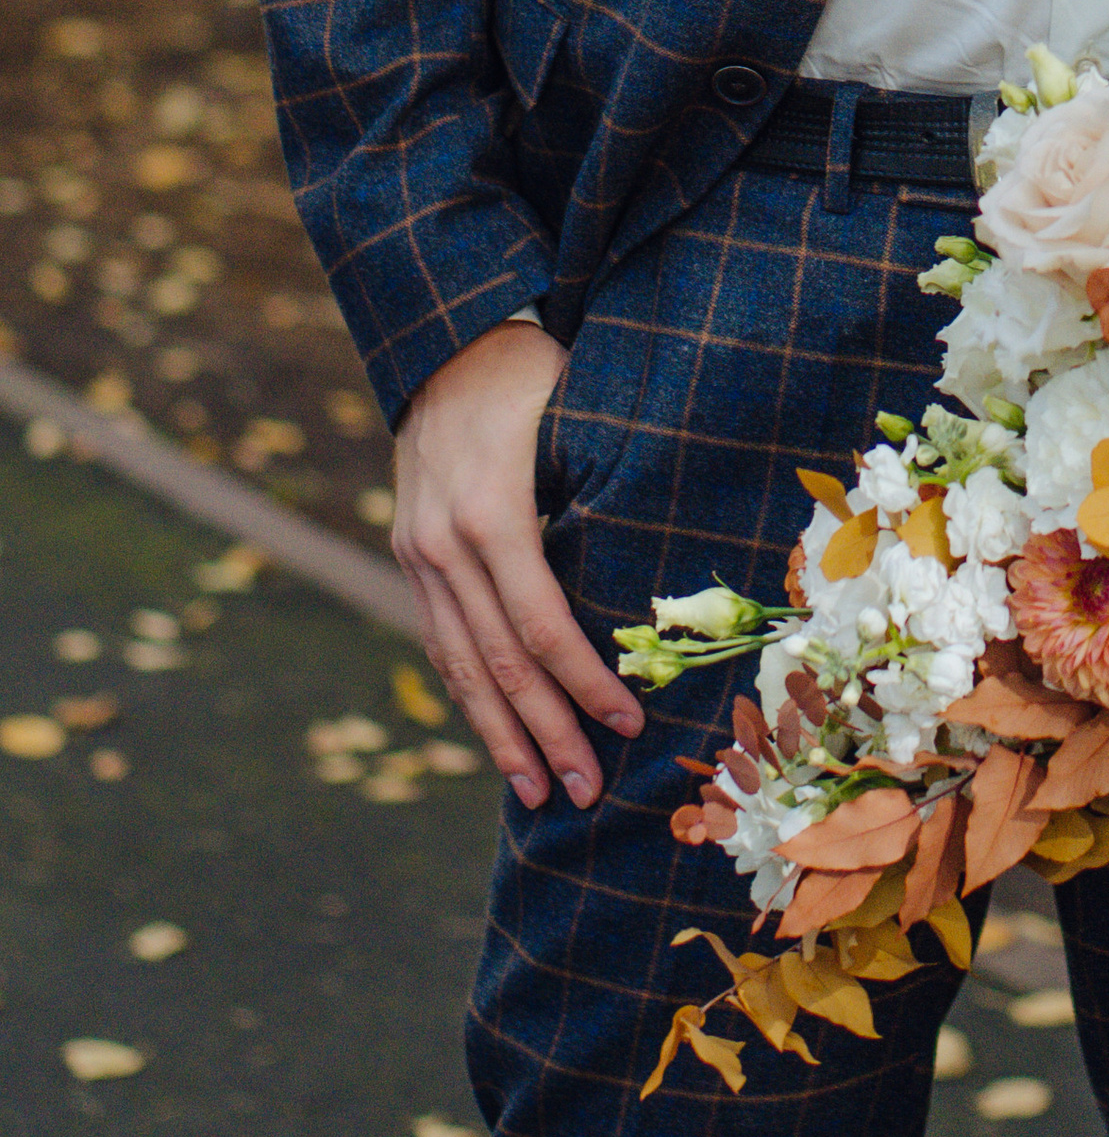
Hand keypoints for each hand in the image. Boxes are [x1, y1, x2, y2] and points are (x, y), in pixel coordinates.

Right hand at [392, 318, 643, 808]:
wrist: (448, 342)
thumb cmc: (535, 375)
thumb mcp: (575, 420)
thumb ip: (602, 494)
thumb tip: (669, 572)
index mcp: (490, 511)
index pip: (539, 624)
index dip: (582, 682)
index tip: (626, 724)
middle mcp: (444, 543)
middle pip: (498, 661)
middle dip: (545, 732)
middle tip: (585, 791)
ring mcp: (419, 553)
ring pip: (460, 665)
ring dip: (501, 735)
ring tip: (535, 794)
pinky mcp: (411, 557)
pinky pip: (441, 641)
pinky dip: (469, 695)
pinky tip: (498, 738)